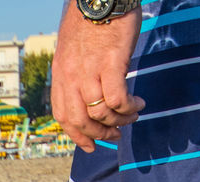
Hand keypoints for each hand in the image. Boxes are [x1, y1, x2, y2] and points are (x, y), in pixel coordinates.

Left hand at [52, 3, 144, 150]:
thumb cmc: (91, 19)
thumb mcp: (73, 49)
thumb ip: (75, 72)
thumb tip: (85, 94)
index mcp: (61, 73)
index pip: (62, 115)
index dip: (76, 135)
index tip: (90, 145)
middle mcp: (71, 75)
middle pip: (80, 120)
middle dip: (99, 135)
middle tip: (115, 136)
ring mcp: (89, 70)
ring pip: (100, 113)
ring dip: (119, 121)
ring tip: (132, 115)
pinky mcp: (111, 63)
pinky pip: (117, 99)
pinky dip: (128, 107)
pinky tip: (138, 103)